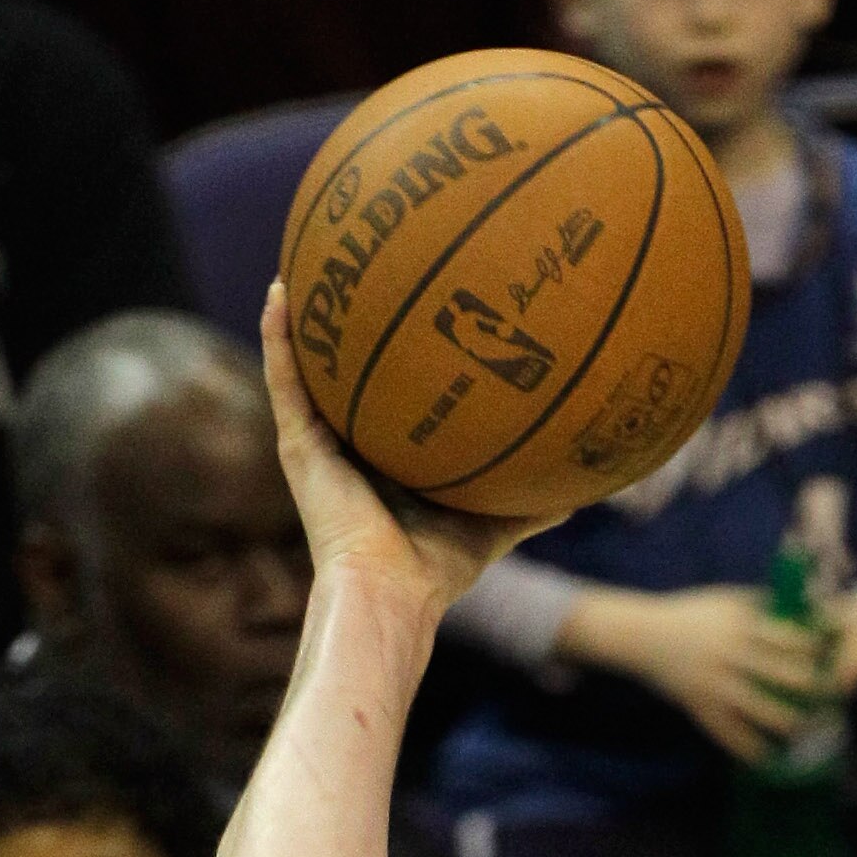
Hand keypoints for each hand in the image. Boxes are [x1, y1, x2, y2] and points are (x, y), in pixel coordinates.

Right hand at [260, 284, 518, 623]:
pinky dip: (277, 337)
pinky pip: (284, 382)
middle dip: (342, 332)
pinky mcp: (297, 447)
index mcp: (383, 463)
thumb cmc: (435, 570)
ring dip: (300, 320)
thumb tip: (579, 496)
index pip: (384, 403)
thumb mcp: (491, 526)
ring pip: (303, 371)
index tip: (406, 312)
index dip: (389, 364)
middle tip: (353, 272)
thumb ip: (528, 507)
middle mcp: (346, 449)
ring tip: (300, 265)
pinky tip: (279, 293)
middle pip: (340, 379)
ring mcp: (317, 445)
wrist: (390, 591)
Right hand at [571, 582, 835, 762]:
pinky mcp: (700, 707)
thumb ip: (759, 604)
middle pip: (781, 675)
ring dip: (787, 723)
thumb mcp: (724, 599)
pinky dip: (749, 750)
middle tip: (829, 700)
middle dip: (809, 690)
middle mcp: (731, 655)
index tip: (832, 662)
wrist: (643, 635)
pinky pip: (729, 734)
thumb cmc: (689, 614)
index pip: (788, 639)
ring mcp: (715, 684)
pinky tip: (767, 759)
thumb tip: (798, 606)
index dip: (814, 653)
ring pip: (760, 709)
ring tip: (804, 731)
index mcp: (740, 625)